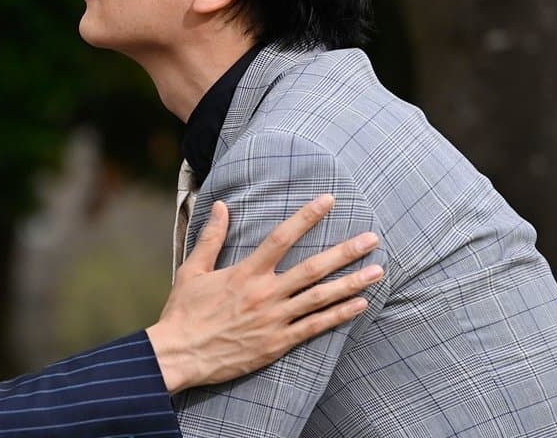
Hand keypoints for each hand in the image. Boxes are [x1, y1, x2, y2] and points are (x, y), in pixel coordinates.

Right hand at [145, 194, 381, 392]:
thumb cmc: (183, 312)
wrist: (179, 354)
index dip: (307, 217)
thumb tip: (221, 205)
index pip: (282, 237)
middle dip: (345, 252)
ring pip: (320, 298)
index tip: (328, 201)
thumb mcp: (192, 270)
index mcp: (245, 273)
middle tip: (372, 239)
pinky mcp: (277, 344)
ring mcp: (274, 320)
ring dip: (351, 283)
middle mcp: (265, 294)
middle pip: (313, 268)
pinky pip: (314, 328)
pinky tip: (360, 305)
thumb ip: (211, 237)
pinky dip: (338, 315)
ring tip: (377, 271)